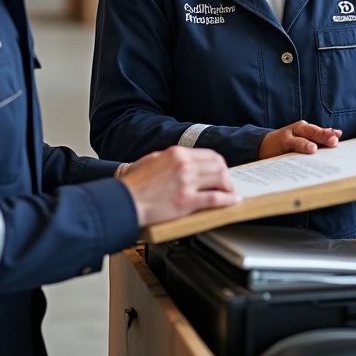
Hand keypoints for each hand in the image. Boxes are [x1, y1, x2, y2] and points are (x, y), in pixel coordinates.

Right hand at [117, 146, 238, 227]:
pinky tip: (232, 202)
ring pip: (220, 179)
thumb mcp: (153, 160)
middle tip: (227, 184)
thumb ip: (172, 159)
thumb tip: (185, 161)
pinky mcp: (186, 201)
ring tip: (230, 193)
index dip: (219, 165)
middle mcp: (184, 165)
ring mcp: (186, 182)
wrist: (123, 201)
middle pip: (218, 165)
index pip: (209, 155)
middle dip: (226, 175)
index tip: (221, 172)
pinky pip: (215, 199)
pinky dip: (227, 200)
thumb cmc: (133, 184)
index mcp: (177, 153)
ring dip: (229, 187)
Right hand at [258, 120, 341, 159]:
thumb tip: (338, 133)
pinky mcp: (277, 152)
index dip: (327, 134)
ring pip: (296, 142)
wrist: (263, 145)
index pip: (317, 130)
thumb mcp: (303, 135)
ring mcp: (285, 141)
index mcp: (303, 128)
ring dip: (304, 145)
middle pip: (309, 133)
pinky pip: (285, 156)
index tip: (337, 137)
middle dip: (321, 136)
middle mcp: (294, 132)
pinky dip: (291, 159)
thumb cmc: (289, 140)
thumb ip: (319, 135)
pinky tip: (297, 164)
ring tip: (313, 148)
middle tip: (333, 141)